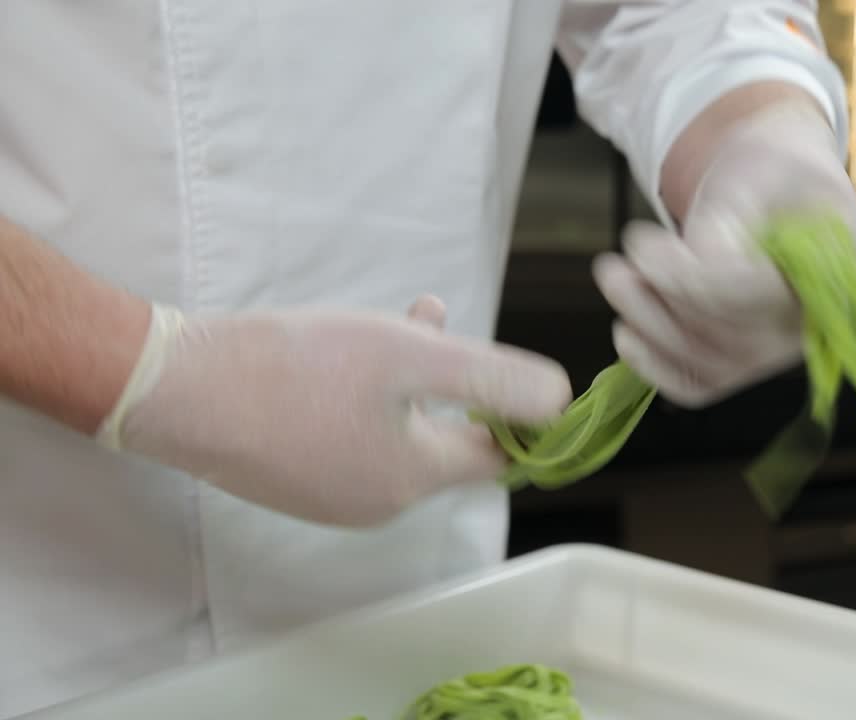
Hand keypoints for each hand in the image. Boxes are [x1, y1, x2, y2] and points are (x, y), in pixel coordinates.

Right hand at [96, 295, 571, 525]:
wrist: (172, 388)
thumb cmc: (296, 368)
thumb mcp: (410, 357)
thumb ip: (491, 382)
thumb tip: (561, 402)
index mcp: (414, 479)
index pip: (498, 460)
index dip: (521, 420)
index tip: (521, 375)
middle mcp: (377, 502)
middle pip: (447, 444)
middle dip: (458, 386)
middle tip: (447, 328)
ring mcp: (330, 495)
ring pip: (399, 434)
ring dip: (414, 380)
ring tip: (408, 320)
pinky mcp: (293, 477)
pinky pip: (354, 437)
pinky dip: (369, 395)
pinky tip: (354, 345)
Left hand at [593, 99, 855, 406]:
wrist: (776, 196)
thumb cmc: (770, 177)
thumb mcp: (755, 172)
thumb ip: (730, 212)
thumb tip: (698, 259)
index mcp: (830, 272)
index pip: (753, 294)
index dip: (686, 276)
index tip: (637, 242)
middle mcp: (810, 327)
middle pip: (725, 335)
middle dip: (658, 298)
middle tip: (610, 262)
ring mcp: (776, 355)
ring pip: (703, 363)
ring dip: (647, 324)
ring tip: (613, 278)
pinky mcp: (743, 367)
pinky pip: (697, 386)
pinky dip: (655, 366)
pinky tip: (627, 333)